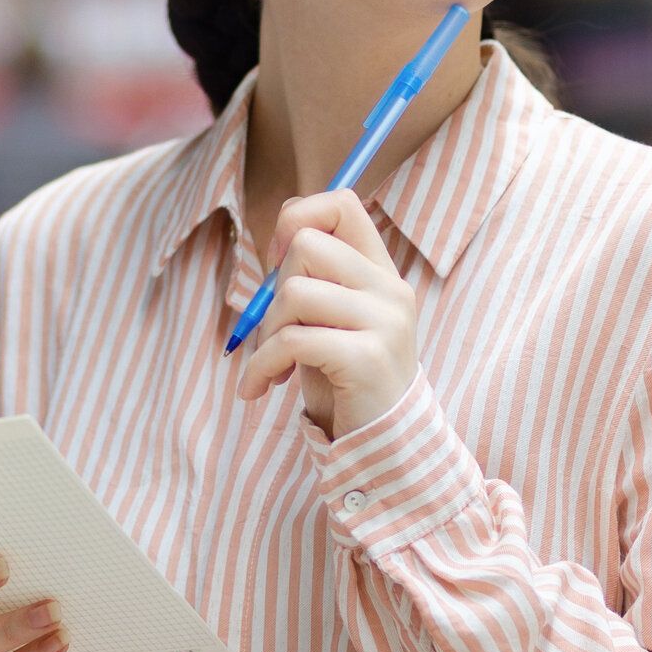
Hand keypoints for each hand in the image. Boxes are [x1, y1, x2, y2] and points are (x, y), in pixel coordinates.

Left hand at [235, 188, 417, 439]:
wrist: (383, 446)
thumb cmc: (346, 383)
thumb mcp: (332, 322)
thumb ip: (317, 279)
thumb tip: (280, 234)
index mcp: (382, 273)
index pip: (342, 204)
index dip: (298, 219)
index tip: (279, 261)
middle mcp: (390, 290)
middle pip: (306, 246)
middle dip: (273, 291)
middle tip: (275, 332)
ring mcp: (384, 323)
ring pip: (294, 293)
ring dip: (267, 334)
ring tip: (270, 365)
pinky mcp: (367, 359)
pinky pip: (293, 341)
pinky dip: (263, 364)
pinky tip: (260, 387)